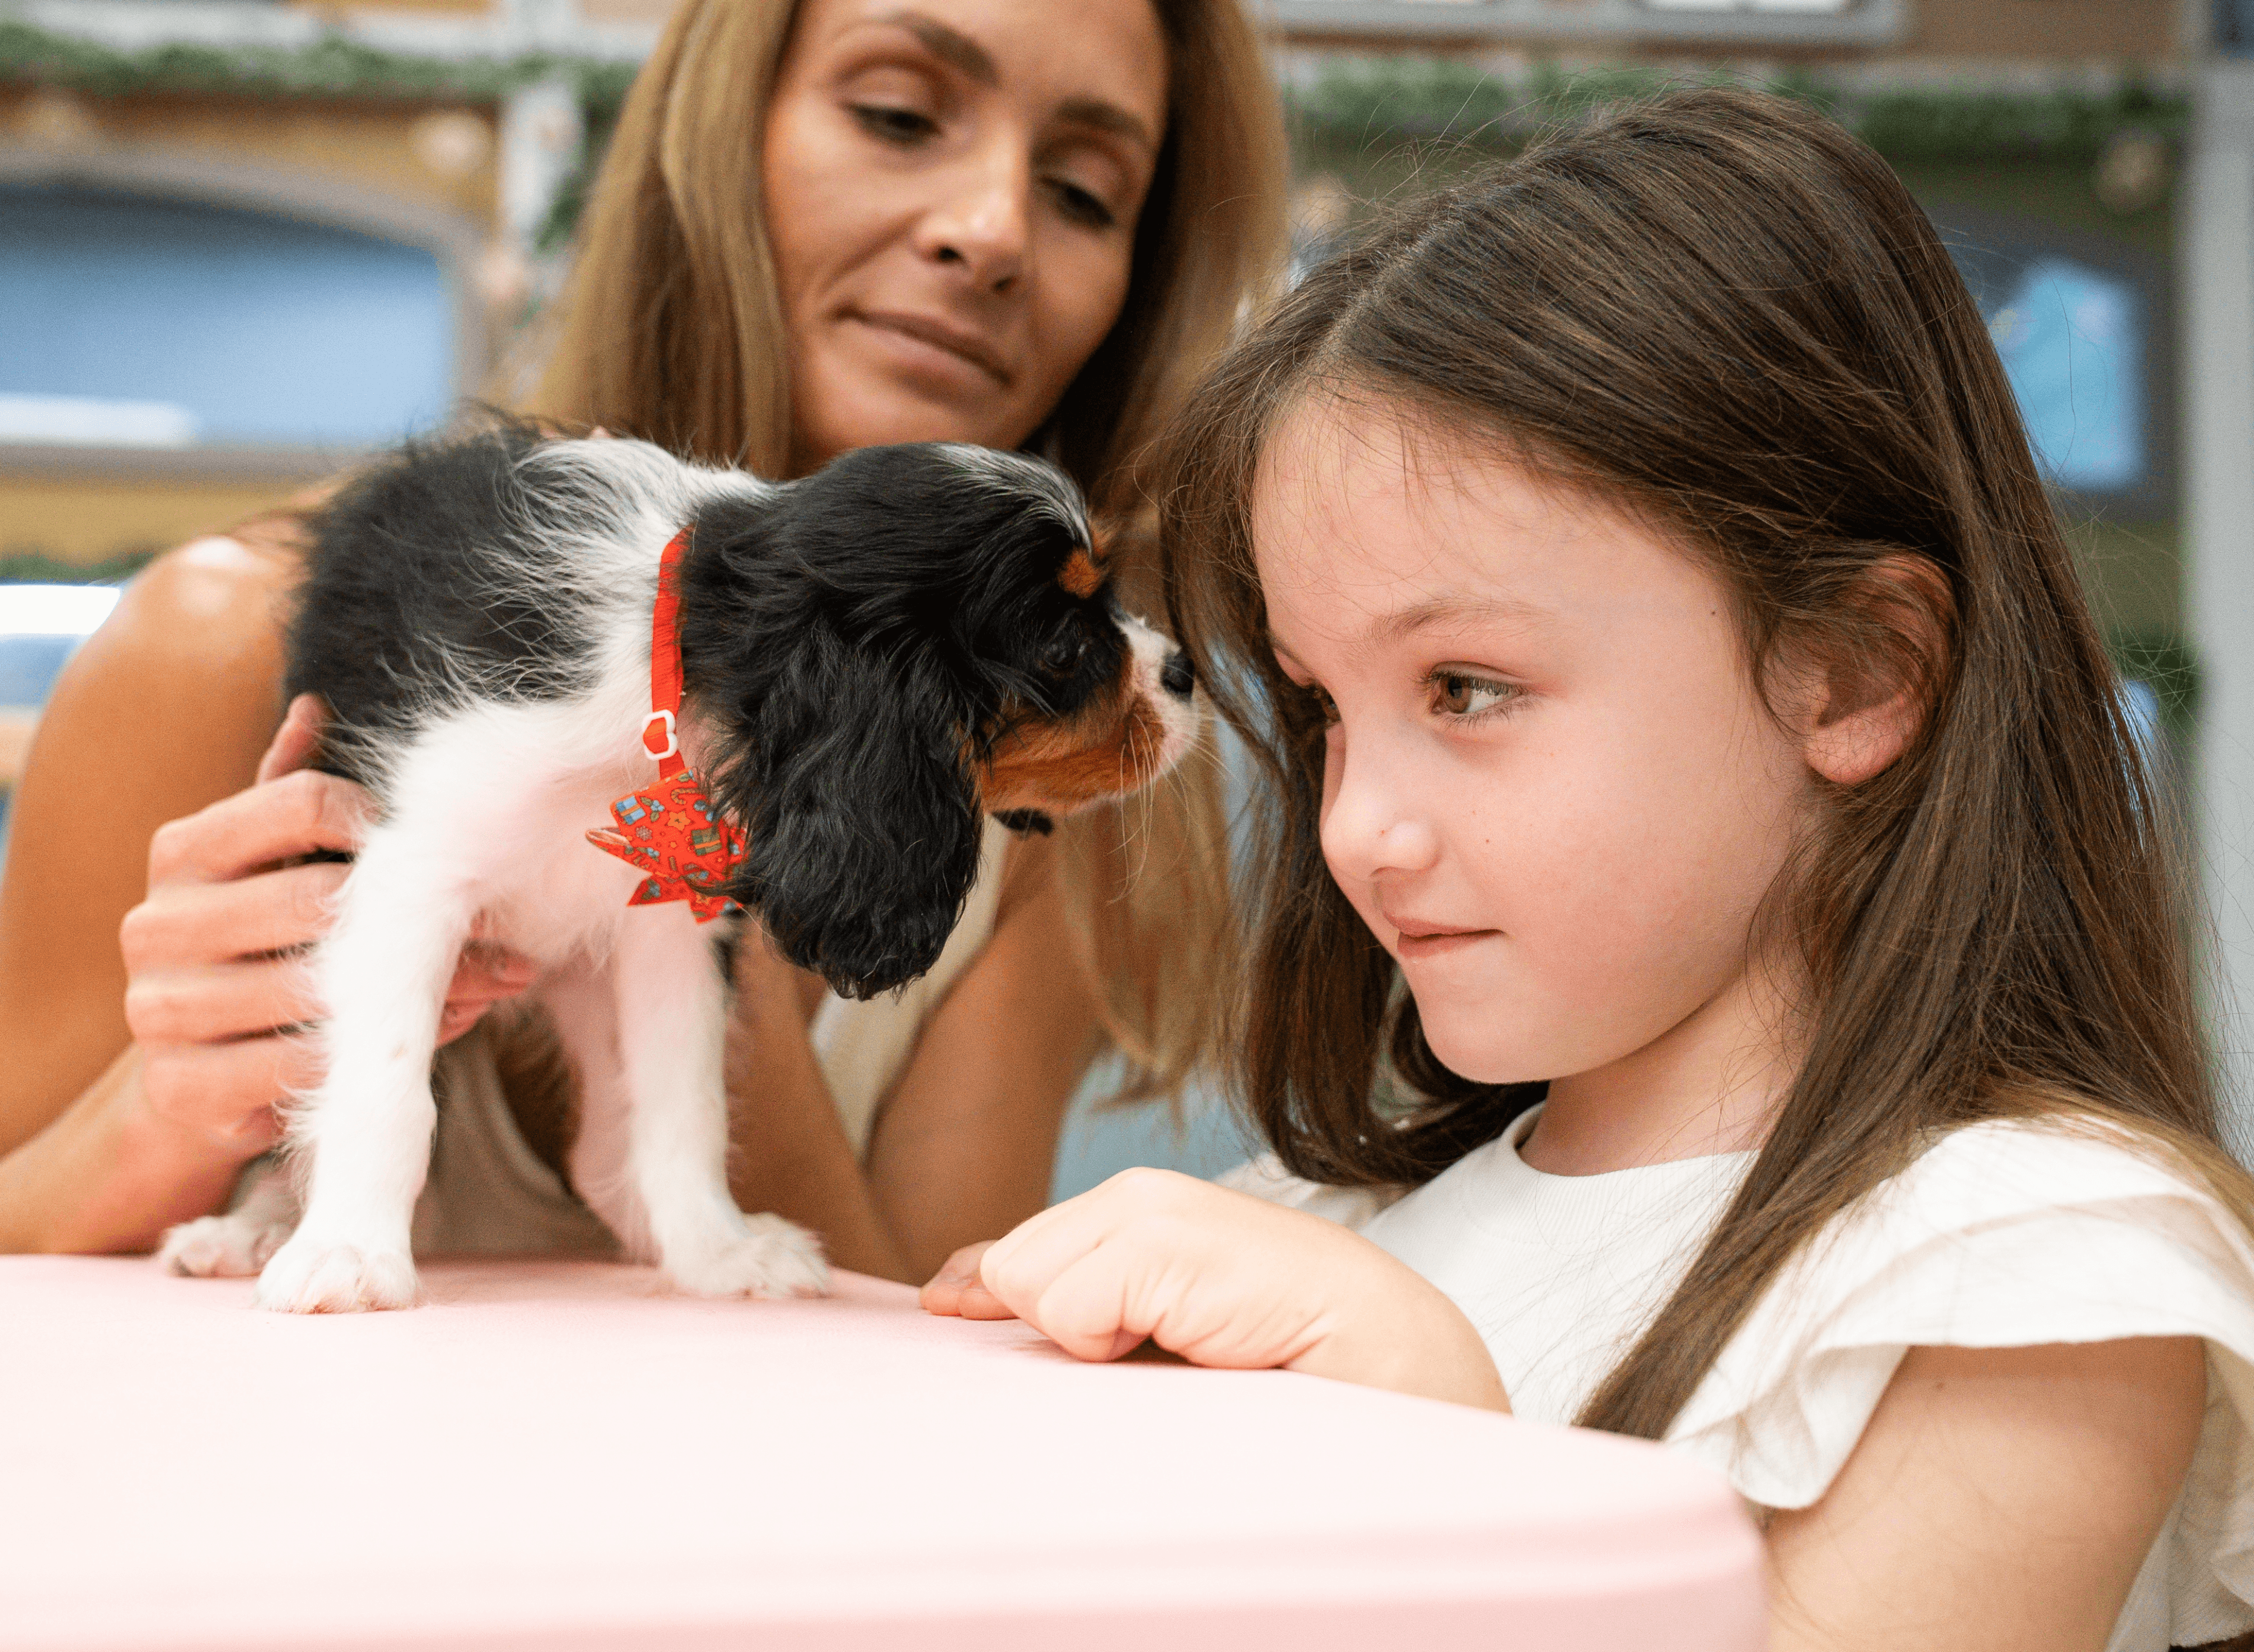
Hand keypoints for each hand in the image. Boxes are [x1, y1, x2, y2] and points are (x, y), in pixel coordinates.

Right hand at [118, 695, 535, 1157]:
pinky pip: (304, 1066)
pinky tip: (434, 1036)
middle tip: (505, 937)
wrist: (190, 1080)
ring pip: (319, 991)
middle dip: (422, 924)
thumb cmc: (253, 953)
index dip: (384, 826)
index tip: (436, 858)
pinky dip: (379, 1054)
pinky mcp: (181, 1086)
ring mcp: (161, 1008)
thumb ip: (284, 795)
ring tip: (494, 986)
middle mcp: (156, 923)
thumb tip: (313, 704)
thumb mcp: (263, 868)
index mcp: (181, 852)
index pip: (300, 802)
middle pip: (317, 901)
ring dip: (425, 994)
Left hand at [926, 1167, 1509, 1409]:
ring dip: (1091, 1339)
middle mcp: (1136, 1196)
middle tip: (1161, 1351)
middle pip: (1011, 1268)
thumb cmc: (1279, 1361)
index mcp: (1137, 1212)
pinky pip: (1067, 1307)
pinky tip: (1196, 1338)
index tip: (965, 1314)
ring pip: (1027, 1282)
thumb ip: (1069, 1300)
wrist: (1390, 1360)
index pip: (1017, 1250)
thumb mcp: (1158, 1329)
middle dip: (1061, 1326)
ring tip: (1185, 1347)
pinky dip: (1112, 1340)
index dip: (987, 1293)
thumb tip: (949, 1291)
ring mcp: (1149, 1207)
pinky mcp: (1161, 1235)